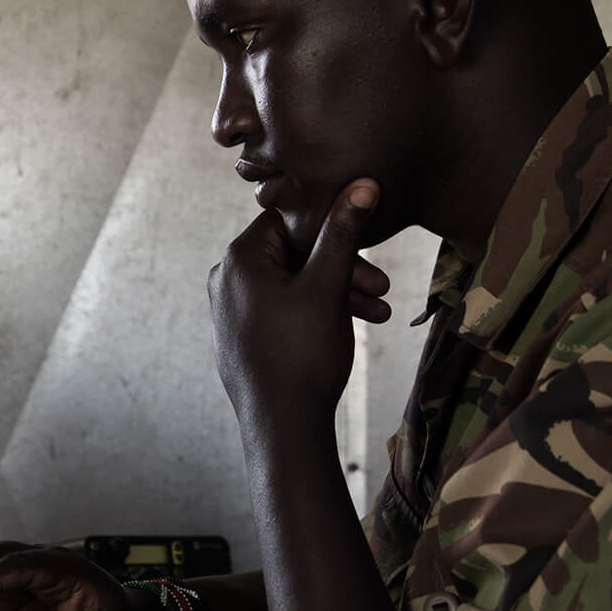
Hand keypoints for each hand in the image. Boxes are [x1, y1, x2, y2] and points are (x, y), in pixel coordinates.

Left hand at [209, 178, 388, 424]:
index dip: (333, 229)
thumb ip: (344, 232)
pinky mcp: (243, 336)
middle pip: (295, 253)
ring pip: (295, 284)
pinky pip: (285, 309)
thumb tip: (361, 183)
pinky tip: (354, 327)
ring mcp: (232, 310)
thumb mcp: (329, 286)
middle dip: (344, 268)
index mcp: (240, 259)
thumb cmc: (303, 354)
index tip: (370, 247)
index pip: (290, 219)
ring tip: (380, 313)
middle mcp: (227, 279)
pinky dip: (318, 313)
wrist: (283, 428)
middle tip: (384, 287)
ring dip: (339, 293)